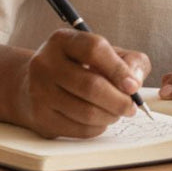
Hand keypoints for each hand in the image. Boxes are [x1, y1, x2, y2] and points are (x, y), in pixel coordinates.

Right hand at [15, 28, 151, 137]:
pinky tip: (99, 120)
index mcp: (63, 41)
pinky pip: (78, 129)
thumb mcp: (105, 54)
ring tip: (116, 112)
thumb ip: (130, 61)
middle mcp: (45, 63)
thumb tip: (135, 82)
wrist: (37, 85)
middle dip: (119, 101)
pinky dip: (97, 127)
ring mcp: (39, 91)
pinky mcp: (40, 117)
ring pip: (86, 112)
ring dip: (110, 116)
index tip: (134, 86)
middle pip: (91, 86)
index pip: (94, 49)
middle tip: (131, 107)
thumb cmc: (80, 67)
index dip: (118, 69)